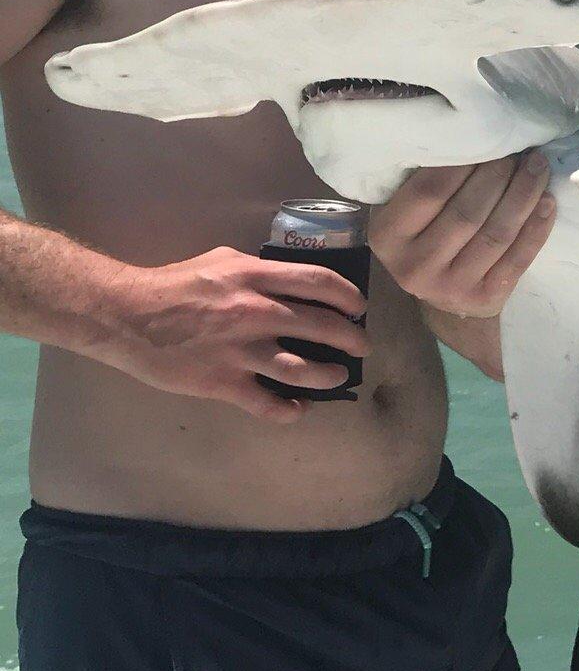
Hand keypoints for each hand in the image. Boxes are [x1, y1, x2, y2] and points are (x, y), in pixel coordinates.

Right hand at [106, 247, 370, 422]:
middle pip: (323, 326)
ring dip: (330, 376)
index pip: (321, 283)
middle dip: (353, 339)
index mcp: (256, 277)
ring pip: (304, 370)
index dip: (349, 296)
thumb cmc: (174, 283)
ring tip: (338, 376)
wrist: (125, 315)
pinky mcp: (223, 382)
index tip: (359, 308)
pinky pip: (268, 404)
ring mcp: (241, 350)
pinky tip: (298, 409)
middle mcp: (256, 312)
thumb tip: (289, 281)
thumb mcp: (222, 260)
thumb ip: (258, 271)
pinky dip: (289, 410)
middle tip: (361, 346)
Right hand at [369, 155, 555, 318]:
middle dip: (499, 175)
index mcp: (387, 236)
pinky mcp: (484, 299)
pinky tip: (548, 201)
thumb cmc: (426, 235)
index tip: (489, 138)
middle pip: (467, 212)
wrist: (443, 296)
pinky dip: (537, 227)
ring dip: (524, 195)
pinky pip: (518, 259)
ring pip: (496, 233)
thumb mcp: (407, 210)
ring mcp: (449, 288)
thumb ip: (423, 180)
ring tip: (538, 166)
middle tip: (519, 150)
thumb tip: (470, 134)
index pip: (430, 190)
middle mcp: (413, 266)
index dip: (465, 162)